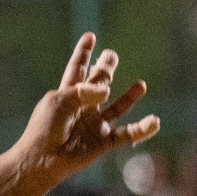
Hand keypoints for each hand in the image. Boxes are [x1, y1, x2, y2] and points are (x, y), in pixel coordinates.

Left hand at [12, 33, 159, 187]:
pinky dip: (142, 129)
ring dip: (129, 97)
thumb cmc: (44, 128)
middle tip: (111, 55)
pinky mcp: (103, 141)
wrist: (42, 159)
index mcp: (67, 94)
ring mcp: (94, 124)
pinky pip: (127, 134)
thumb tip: (108, 90)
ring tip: (140, 85)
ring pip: (117, 107)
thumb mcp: (60, 101)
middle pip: (99, 84)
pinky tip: (154, 121)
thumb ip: (84, 91)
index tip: (90, 36)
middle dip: (105, 69)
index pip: (77, 69)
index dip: (84, 53)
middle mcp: (83, 107)